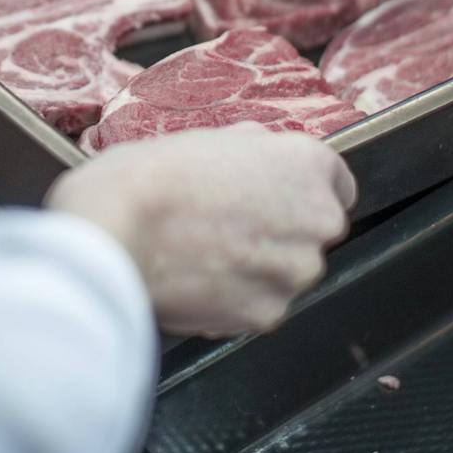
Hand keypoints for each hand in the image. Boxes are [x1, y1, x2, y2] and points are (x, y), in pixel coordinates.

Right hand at [46, 124, 355, 337]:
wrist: (116, 231)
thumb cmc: (151, 177)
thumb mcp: (205, 137)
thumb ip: (251, 149)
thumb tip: (258, 151)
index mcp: (307, 165)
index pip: (336, 184)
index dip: (300, 189)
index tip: (274, 196)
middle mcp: (317, 220)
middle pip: (314, 231)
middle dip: (281, 230)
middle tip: (228, 225)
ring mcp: (295, 272)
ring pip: (287, 272)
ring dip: (259, 268)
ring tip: (205, 253)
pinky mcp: (268, 314)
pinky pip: (260, 305)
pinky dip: (236, 299)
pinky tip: (199, 279)